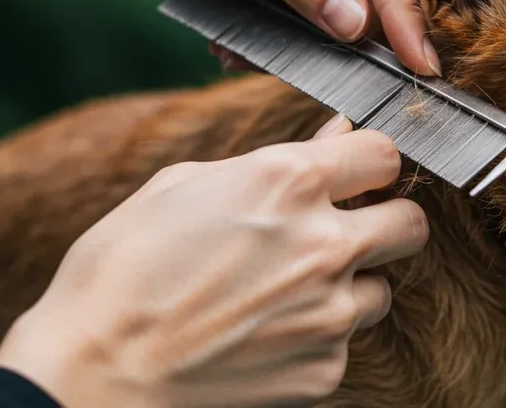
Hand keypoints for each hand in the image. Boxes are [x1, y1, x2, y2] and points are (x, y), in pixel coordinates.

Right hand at [0, 116, 427, 406]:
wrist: (93, 370)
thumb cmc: (123, 265)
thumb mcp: (184, 184)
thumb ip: (275, 159)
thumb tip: (337, 136)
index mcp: (289, 183)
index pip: (385, 155)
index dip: (370, 162)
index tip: (355, 173)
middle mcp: (324, 245)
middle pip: (411, 223)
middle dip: (385, 220)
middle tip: (346, 228)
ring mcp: (329, 314)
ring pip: (383, 289)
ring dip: (351, 283)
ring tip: (288, 289)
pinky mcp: (323, 369)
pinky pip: (345, 341)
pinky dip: (317, 334)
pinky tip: (266, 331)